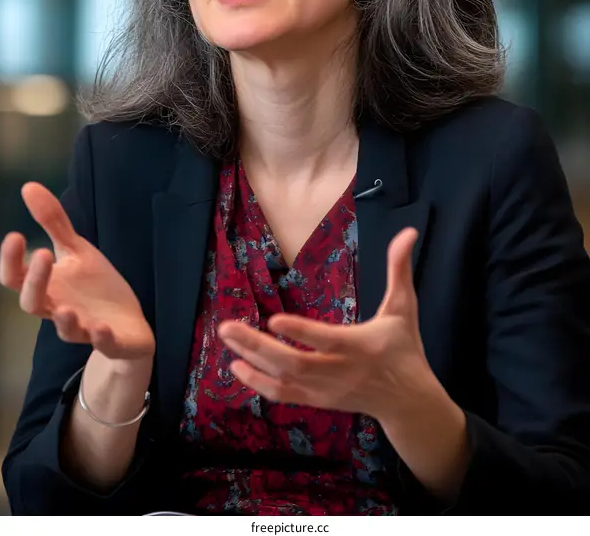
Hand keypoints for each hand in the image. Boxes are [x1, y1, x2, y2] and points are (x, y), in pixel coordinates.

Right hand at [0, 182, 154, 360]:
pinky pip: (103, 343)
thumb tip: (28, 186)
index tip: (15, 235)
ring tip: (65, 309)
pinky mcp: (111, 340)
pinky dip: (101, 337)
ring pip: (66, 330)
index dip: (11, 260)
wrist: (128, 323)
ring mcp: (84, 328)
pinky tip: (101, 328)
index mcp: (48, 288)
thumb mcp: (76, 251)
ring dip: (64, 320)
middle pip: (33, 303)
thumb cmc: (94, 287)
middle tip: (42, 254)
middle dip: (35, 282)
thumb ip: (53, 223)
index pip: (16, 278)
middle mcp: (58, 310)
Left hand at [218, 227, 432, 420]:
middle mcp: (340, 371)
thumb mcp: (404, 307)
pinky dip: (258, 383)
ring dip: (251, 361)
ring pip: (284, 380)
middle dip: (257, 346)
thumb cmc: (405, 348)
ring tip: (226, 339)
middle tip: (225, 327)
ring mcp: (326, 390)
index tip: (273, 320)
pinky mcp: (317, 400)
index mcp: (361, 346)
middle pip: (294, 364)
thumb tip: (408, 232)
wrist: (408, 401)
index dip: (300, 333)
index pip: (327, 341)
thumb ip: (400, 269)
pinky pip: (284, 395)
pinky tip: (236, 366)